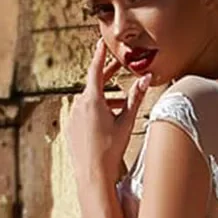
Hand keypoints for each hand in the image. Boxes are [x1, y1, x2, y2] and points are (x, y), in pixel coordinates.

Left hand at [67, 39, 149, 188]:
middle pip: (94, 84)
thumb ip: (136, 97)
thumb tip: (146, 79)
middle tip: (118, 68)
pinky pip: (84, 112)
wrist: (92, 173)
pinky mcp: (71, 127)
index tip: (101, 43)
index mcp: (92, 100)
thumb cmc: (110, 149)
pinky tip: (108, 121)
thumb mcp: (127, 121)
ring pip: (90, 100)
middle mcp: (79, 105)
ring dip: (105, 99)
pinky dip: (96, 110)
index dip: (100, 55)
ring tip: (120, 106)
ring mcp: (73, 116)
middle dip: (108, 76)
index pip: (96, 70)